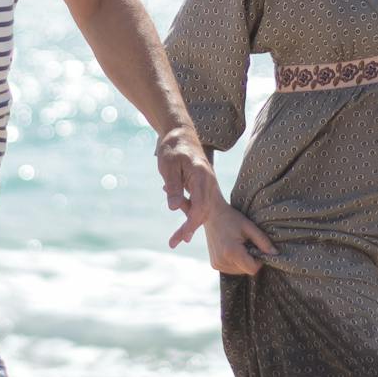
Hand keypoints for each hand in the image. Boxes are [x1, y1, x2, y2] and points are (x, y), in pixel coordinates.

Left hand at [156, 126, 219, 249]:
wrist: (181, 134)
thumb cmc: (173, 147)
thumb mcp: (169, 165)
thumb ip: (174, 186)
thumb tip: (174, 208)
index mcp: (202, 177)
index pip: (201, 205)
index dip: (192, 223)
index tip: (182, 237)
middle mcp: (209, 183)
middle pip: (204, 211)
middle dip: (191, 228)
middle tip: (174, 243)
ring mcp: (208, 185)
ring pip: (203, 210)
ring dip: (191, 225)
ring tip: (176, 240)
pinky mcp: (203, 187)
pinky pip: (200, 205)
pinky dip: (191, 216)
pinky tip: (183, 229)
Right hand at [204, 201, 276, 276]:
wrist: (211, 214)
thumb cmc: (231, 218)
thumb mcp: (249, 227)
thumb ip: (263, 242)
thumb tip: (275, 254)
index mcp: (232, 252)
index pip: (252, 269)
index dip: (259, 261)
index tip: (258, 249)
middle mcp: (222, 261)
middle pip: (246, 271)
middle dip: (251, 260)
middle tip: (248, 244)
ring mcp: (217, 264)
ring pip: (239, 271)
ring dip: (243, 262)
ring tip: (240, 245)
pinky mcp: (214, 264)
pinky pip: (231, 269)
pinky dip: (235, 262)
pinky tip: (233, 249)